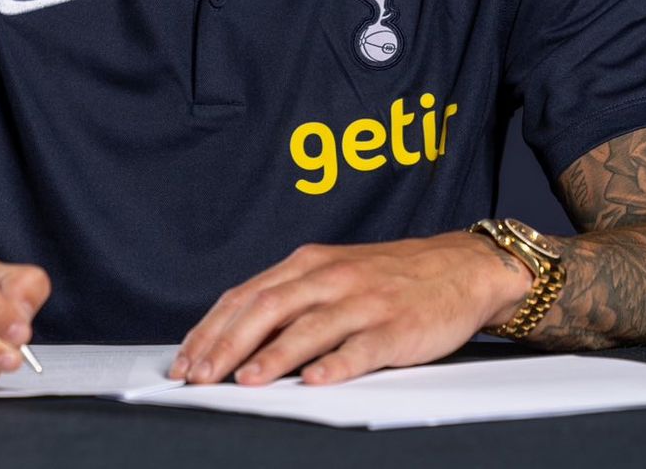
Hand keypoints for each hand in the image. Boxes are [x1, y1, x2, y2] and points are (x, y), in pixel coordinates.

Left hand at [171, 234, 529, 385]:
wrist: (460, 267)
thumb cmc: (389, 278)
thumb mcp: (333, 276)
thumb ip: (290, 301)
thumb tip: (237, 338)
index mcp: (308, 265)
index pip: (246, 297)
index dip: (210, 330)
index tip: (185, 360)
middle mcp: (330, 278)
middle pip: (267, 309)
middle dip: (226, 345)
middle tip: (200, 377)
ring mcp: (364, 302)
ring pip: (309, 328)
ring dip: (273, 356)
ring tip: (245, 381)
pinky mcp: (396, 326)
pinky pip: (362, 347)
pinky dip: (337, 364)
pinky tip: (316, 380)